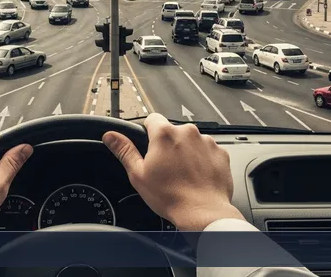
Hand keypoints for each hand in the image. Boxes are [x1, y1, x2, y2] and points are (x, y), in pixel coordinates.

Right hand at [103, 113, 243, 231]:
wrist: (203, 212)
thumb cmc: (171, 197)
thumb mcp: (138, 174)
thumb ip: (124, 150)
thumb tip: (110, 136)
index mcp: (165, 134)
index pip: (152, 119)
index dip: (148, 132)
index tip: (149, 146)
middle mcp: (187, 132)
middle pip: (172, 131)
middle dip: (168, 145)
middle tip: (165, 167)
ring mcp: (206, 141)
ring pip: (190, 141)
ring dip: (186, 152)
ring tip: (182, 174)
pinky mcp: (220, 152)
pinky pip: (207, 151)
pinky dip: (202, 160)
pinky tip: (196, 176)